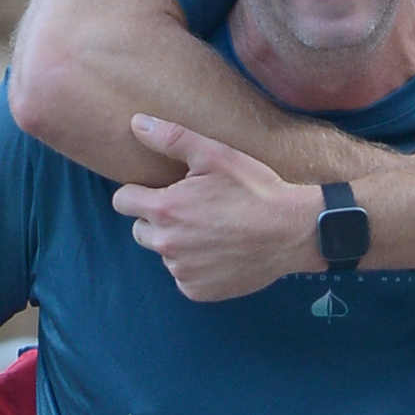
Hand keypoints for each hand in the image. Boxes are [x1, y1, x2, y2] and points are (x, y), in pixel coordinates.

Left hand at [111, 119, 320, 301]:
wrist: (292, 232)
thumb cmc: (255, 190)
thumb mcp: (216, 155)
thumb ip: (171, 138)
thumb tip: (136, 123)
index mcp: (164, 209)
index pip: (122, 202)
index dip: (138, 193)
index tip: (160, 192)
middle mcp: (167, 244)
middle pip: (140, 230)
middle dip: (157, 220)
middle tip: (192, 211)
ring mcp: (182, 271)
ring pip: (165, 254)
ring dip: (179, 244)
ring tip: (213, 231)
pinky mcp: (197, 290)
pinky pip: (184, 277)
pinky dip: (196, 268)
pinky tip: (220, 253)